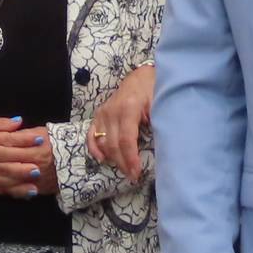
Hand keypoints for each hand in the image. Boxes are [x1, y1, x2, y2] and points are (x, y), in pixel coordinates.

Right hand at [0, 116, 52, 195]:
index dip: (23, 140)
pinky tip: (22, 193)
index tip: (40, 139)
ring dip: (17, 183)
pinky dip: (8, 192)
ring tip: (35, 184)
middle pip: (5, 163)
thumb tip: (18, 122)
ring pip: (0, 180)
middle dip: (23, 165)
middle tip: (41, 166)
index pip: (6, 140)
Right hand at [89, 64, 155, 179]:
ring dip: (113, 159)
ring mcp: (103, 112)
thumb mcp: (159, 104)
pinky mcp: (99, 114)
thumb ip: (157, 123)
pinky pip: (91, 134)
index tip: (136, 173)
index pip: (126, 139)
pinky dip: (94, 148)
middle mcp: (112, 110)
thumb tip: (160, 147)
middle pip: (113, 144)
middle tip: (133, 176)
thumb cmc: (153, 90)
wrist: (141, 76)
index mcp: (129, 107)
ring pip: (103, 142)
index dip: (130, 159)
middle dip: (123, 163)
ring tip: (125, 170)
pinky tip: (103, 159)